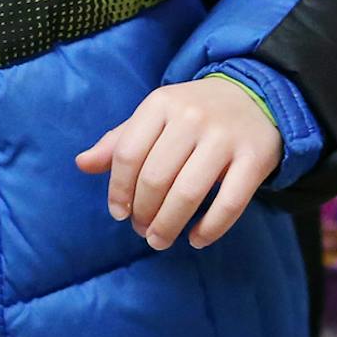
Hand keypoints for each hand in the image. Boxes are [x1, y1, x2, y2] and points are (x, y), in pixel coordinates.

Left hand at [75, 78, 284, 251]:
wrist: (254, 96)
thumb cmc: (193, 113)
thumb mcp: (155, 116)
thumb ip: (120, 141)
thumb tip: (82, 164)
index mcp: (160, 103)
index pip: (127, 154)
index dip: (118, 190)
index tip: (118, 213)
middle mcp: (191, 117)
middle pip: (155, 177)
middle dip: (143, 212)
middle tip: (142, 230)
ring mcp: (224, 137)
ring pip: (188, 193)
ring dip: (169, 225)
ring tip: (160, 239)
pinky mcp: (254, 158)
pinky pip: (229, 204)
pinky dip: (209, 229)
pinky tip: (196, 239)